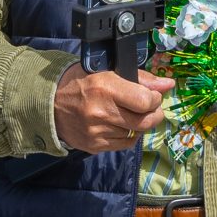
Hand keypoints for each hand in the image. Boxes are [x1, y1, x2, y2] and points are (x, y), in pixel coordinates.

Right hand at [55, 64, 175, 152]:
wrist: (48, 103)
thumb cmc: (79, 81)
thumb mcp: (108, 70)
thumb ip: (141, 78)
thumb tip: (167, 85)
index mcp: (105, 88)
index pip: (146, 101)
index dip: (155, 98)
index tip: (153, 95)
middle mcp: (101, 112)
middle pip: (145, 121)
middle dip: (154, 114)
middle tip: (150, 107)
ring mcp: (97, 132)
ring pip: (136, 134)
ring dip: (140, 124)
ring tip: (131, 113)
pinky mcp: (94, 146)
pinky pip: (125, 144)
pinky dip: (129, 135)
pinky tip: (122, 124)